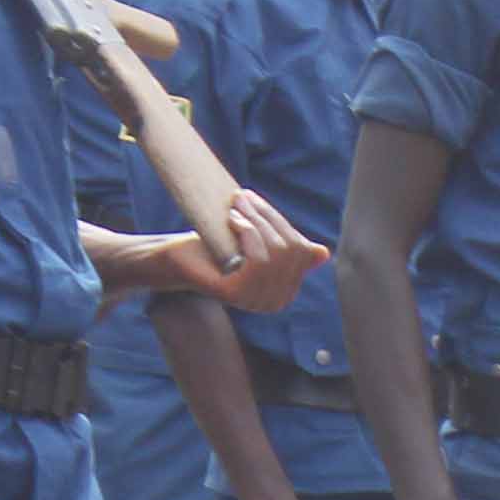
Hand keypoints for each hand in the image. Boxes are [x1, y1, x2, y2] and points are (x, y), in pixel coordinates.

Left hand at [152, 192, 331, 313]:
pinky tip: (233, 221)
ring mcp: (256, 301)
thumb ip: (287, 248)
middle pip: (290, 250)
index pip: (302, 251)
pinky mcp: (236, 295)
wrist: (176, 260)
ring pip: (275, 253)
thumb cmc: (217, 250)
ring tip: (235, 206)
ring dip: (255, 221)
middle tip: (241, 197)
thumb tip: (323, 254)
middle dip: (266, 217)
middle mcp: (275, 302)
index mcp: (285, 291)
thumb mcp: (259, 244)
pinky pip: (258, 260)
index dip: (282, 222)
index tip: (256, 202)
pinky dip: (248, 234)